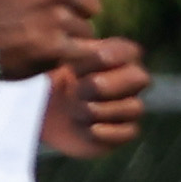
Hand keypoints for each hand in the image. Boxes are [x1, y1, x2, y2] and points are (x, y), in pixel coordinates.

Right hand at [0, 0, 103, 79]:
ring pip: (87, 30)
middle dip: (76, 13)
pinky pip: (84, 51)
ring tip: (44, 36)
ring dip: (71, 36)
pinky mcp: (54, 49)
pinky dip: (74, 54)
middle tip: (50, 20)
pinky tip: (53, 52)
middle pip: (92, 6)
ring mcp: (56, 22)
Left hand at [34, 34, 150, 161]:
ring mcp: (126, 108)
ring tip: (75, 111)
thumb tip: (84, 49)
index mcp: (115, 59)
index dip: (111, 56)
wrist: (40, 112)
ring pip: (135, 107)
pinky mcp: (120, 132)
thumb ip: (73, 54)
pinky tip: (90, 129)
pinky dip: (110, 131)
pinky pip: (130, 132)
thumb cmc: (49, 81)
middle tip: (77, 89)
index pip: (130, 51)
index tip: (82, 63)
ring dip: (104, 109)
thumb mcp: (55, 64)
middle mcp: (126, 83)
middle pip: (140, 78)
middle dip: (108, 85)